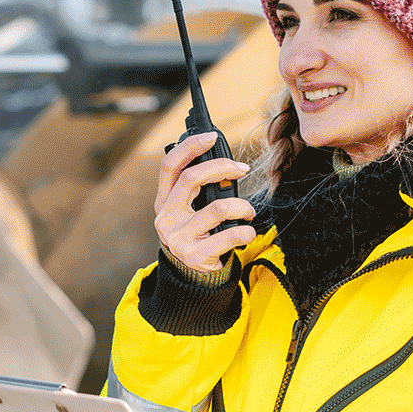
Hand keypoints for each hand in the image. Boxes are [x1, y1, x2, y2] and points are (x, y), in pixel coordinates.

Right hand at [154, 132, 257, 271]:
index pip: (170, 166)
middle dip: (222, 167)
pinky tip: (248, 231)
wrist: (191, 274)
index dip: (190, 147)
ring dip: (242, 206)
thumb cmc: (197, 234)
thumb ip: (197, 190)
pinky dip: (245, 231)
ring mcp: (179, 238)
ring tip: (248, 212)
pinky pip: (229, 235)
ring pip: (218, 207)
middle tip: (241, 168)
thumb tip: (227, 166)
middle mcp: (166, 217)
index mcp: (163, 201)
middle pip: (191, 179)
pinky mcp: (196, 255)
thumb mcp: (188, 211)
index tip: (211, 136)